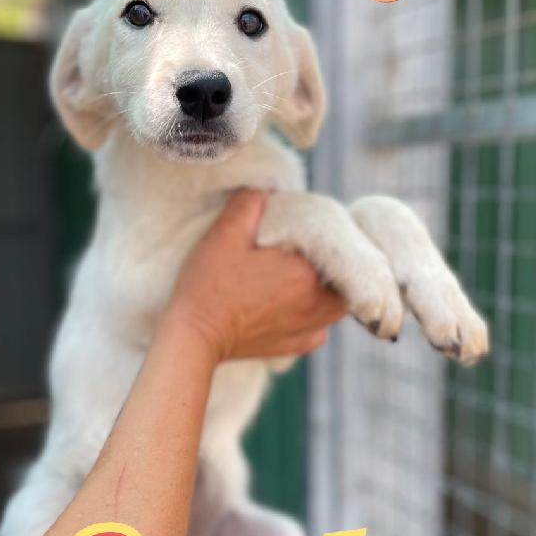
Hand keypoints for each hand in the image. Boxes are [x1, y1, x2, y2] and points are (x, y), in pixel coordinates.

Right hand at [166, 189, 346, 361]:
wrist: (193, 336)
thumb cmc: (208, 285)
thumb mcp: (225, 233)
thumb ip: (250, 203)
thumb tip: (269, 189)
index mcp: (305, 273)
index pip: (332, 245)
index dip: (320, 234)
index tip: (301, 231)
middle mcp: (316, 304)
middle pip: (343, 276)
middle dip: (331, 263)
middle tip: (305, 253)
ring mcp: (308, 328)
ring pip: (336, 304)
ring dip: (328, 289)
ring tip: (304, 277)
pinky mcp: (296, 346)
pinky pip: (320, 328)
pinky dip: (314, 316)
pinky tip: (295, 306)